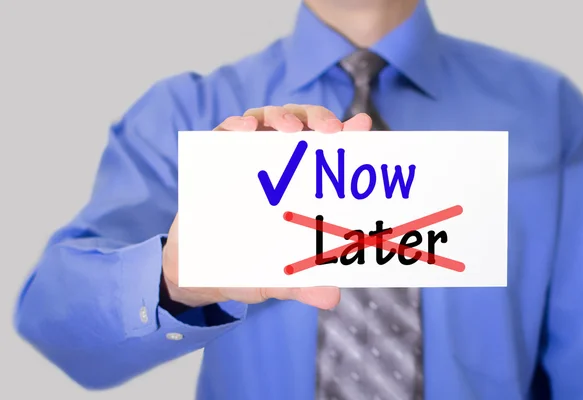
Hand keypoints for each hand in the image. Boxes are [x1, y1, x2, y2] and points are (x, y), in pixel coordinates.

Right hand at [162, 105, 371, 309]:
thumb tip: (332, 297)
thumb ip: (302, 285)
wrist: (199, 272)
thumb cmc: (246, 268)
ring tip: (288, 129)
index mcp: (300, 186)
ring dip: (280, 116)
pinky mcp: (214, 159)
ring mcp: (246, 159)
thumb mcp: (277, 278)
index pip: (328, 152)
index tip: (362, 125)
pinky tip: (244, 129)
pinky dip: (235, 125)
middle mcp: (277, 166)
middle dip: (316, 118)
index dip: (347, 135)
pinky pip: (224, 132)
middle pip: (301, 126)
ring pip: (267, 120)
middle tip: (328, 130)